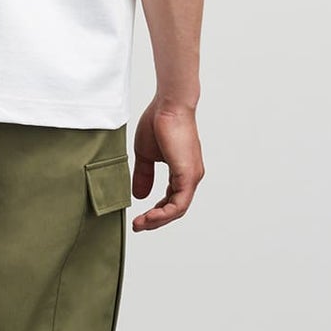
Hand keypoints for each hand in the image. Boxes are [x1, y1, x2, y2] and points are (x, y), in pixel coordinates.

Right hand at [131, 98, 203, 230]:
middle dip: (155, 220)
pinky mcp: (189, 175)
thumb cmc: (159, 122)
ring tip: (140, 224)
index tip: (139, 218)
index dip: (155, 212)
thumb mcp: (146, 155)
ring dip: (158, 220)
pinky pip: (179, 204)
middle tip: (138, 226)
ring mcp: (192, 176)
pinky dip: (164, 214)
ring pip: (178, 210)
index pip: (171, 200)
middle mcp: (190, 176)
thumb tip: (139, 195)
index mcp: (182, 172)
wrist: (168, 105)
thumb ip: (144, 175)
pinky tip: (149, 217)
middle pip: (175, 209)